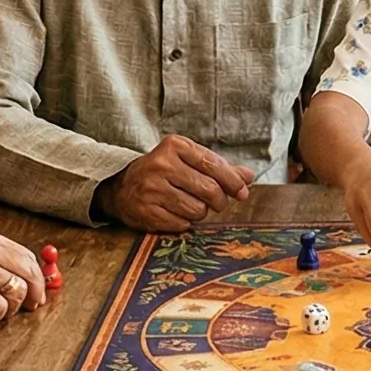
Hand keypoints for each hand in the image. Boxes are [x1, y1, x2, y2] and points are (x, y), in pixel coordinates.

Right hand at [100, 135, 254, 231]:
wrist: (122, 187)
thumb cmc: (165, 172)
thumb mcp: (189, 161)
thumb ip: (219, 167)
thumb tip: (248, 177)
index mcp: (175, 146)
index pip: (214, 165)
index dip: (233, 182)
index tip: (241, 192)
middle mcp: (162, 165)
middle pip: (210, 191)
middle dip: (218, 201)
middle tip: (215, 202)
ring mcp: (152, 189)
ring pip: (198, 210)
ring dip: (199, 212)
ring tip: (188, 204)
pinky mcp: (146, 211)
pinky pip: (182, 224)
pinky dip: (183, 222)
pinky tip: (173, 213)